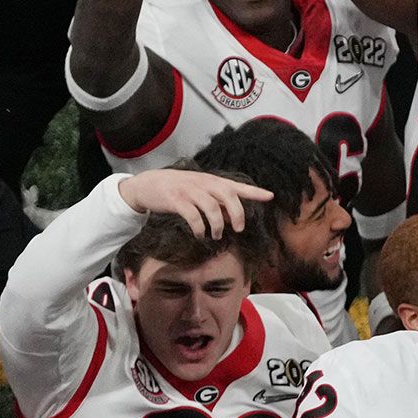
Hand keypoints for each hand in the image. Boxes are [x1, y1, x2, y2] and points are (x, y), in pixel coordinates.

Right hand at [119, 168, 271, 238]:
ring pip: (212, 208)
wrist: (147, 184)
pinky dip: (199, 228)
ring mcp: (189, 191)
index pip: (237, 186)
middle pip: (228, 196)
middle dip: (237, 214)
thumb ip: (217, 202)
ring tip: (216, 236)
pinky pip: (193, 216)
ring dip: (217, 225)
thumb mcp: (199, 192)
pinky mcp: (175, 200)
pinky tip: (199, 234)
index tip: (270, 196)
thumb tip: (232, 217)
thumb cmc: (177, 189)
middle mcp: (203, 184)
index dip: (254, 191)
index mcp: (212, 181)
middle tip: (238, 229)